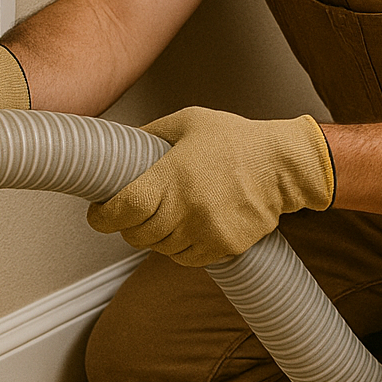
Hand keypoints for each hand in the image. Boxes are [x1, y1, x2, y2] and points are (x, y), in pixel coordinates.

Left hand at [87, 107, 334, 266]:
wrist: (282, 164)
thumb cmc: (237, 140)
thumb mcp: (190, 122)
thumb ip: (152, 135)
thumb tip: (122, 144)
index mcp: (171, 177)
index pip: (120, 210)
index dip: (102, 216)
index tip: (99, 213)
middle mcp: (185, 208)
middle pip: (137, 235)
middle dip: (130, 225)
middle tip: (137, 211)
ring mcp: (205, 231)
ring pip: (161, 249)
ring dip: (158, 237)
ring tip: (170, 214)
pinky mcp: (224, 246)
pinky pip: (188, 259)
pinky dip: (182, 247)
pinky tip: (191, 226)